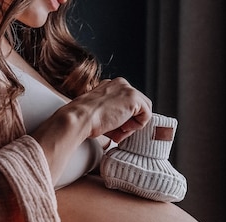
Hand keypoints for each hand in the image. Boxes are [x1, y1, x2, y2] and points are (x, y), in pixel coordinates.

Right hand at [31, 77, 151, 181]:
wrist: (79, 119)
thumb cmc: (85, 122)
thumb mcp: (102, 116)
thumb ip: (114, 117)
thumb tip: (124, 128)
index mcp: (111, 86)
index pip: (128, 103)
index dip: (124, 120)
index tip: (113, 131)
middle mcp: (120, 84)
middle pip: (138, 106)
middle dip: (130, 123)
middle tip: (117, 134)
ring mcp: (127, 89)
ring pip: (144, 110)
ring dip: (133, 125)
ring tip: (119, 132)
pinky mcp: (133, 98)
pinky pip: (146, 115)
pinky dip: (137, 126)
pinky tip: (122, 128)